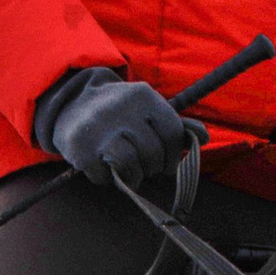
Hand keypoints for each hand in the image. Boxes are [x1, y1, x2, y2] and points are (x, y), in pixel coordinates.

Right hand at [34, 68, 194, 186]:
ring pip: (132, 167)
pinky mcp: (81, 147)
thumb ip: (176, 125)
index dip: (173, 154)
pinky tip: (103, 166)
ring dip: (133, 176)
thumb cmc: (120, 113)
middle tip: (142, 163)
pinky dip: (107, 179)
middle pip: (153, 154)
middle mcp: (121, 108)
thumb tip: (204, 138)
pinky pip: (106, 177)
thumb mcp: (147, 110)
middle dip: (151, 166)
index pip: (172, 133)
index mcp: (142, 95)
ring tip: (126, 169)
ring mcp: (99, 128)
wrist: (71, 102)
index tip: (166, 162)